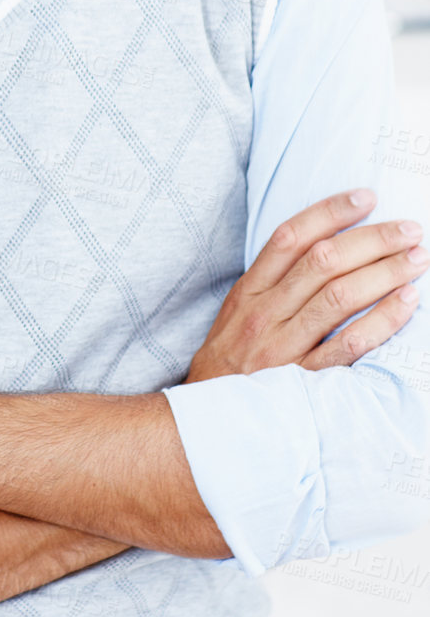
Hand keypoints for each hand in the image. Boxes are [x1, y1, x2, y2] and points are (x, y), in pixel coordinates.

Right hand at [187, 189, 425, 382]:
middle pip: (323, 262)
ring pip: (339, 297)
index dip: (330, 212)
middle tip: (409, 230)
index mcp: (250, 291)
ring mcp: (284, 346)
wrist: (208, 420)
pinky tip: (406, 303)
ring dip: (384, 273)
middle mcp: (266, 313)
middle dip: (371, 240)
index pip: (290, 237)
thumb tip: (324, 248)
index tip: (366, 197)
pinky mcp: (304, 379)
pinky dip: (382, 321)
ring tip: (416, 259)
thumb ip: (273, 283)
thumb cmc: (231, 362)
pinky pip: (349, 345)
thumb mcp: (238, 314)